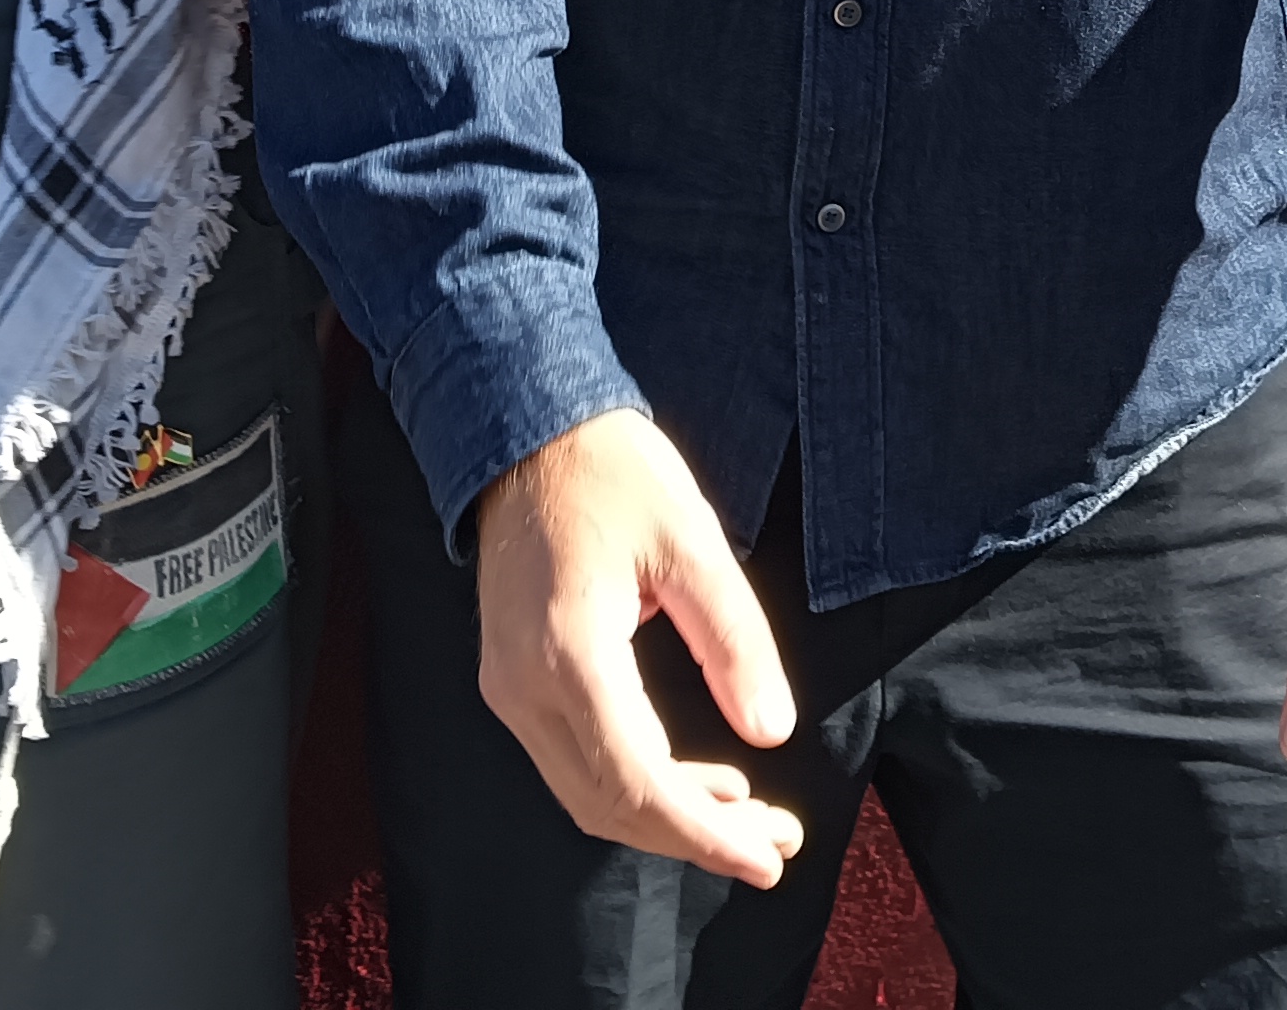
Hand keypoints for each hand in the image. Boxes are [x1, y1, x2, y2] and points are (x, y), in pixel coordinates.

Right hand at [473, 409, 805, 885]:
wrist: (523, 429)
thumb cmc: (611, 469)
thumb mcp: (693, 541)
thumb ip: (734, 639)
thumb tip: (771, 730)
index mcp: (569, 653)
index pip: (638, 782)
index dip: (706, 835)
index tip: (769, 858)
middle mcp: (524, 686)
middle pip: (611, 804)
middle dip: (697, 838)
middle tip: (777, 843)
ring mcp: (509, 687)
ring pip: (588, 793)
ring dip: (668, 817)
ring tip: (751, 818)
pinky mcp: (512, 680)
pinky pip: (574, 760)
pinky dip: (635, 784)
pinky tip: (697, 778)